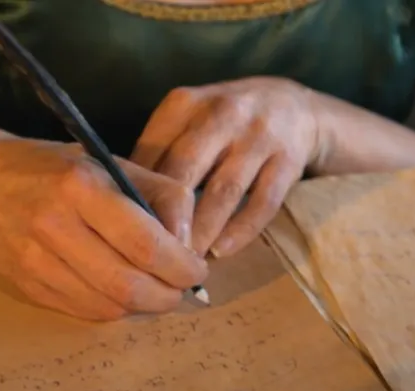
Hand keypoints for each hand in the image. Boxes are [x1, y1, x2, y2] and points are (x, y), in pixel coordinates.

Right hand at [0, 139, 207, 320]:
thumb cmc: (52, 167)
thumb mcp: (108, 161)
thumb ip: (158, 195)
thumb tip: (191, 243)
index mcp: (80, 187)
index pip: (145, 244)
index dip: (181, 266)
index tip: (196, 268)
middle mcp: (54, 226)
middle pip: (128, 285)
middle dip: (167, 295)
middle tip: (180, 287)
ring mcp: (35, 262)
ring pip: (107, 307)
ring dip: (143, 306)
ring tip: (155, 289)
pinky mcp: (26, 286)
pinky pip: (83, 313)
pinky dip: (113, 309)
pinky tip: (121, 292)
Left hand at [132, 77, 324, 257]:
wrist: (295, 106)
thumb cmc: (223, 123)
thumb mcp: (188, 121)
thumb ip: (157, 154)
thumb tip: (119, 205)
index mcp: (184, 104)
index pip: (152, 155)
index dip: (138, 198)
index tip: (126, 234)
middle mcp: (221, 114)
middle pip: (185, 173)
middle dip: (168, 220)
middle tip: (154, 258)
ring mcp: (259, 135)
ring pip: (224, 192)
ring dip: (203, 232)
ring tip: (185, 263)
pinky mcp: (288, 158)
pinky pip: (262, 203)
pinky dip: (240, 231)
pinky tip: (221, 252)